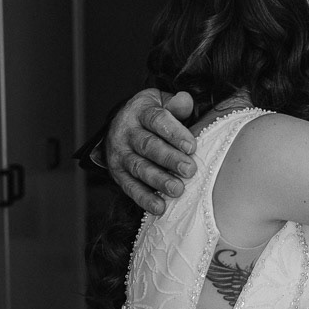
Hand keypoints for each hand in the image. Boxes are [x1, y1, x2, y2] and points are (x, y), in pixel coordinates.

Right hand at [105, 89, 196, 213]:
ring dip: (158, 180)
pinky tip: (160, 207)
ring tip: (177, 190)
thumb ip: (176, 104)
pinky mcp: (117, 173)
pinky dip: (144, 198)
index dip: (174, 133)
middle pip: (148, 145)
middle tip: (189, 170)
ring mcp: (119, 153)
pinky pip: (130, 187)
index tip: (191, 146)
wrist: (121, 124)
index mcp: (140, 111)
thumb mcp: (161, 101)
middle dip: (169, 159)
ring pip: (138, 167)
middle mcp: (126, 131)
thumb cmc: (151, 114)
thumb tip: (186, 101)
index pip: (156, 120)